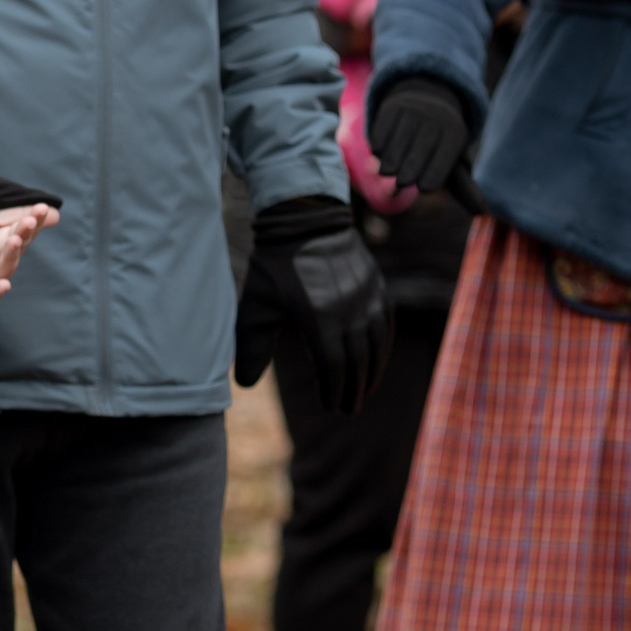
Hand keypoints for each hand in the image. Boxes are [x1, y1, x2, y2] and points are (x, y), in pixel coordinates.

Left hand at [0, 204, 59, 308]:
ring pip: (3, 269)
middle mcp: (0, 260)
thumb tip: (52, 211)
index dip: (34, 220)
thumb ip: (17, 216)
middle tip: (29, 220)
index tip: (40, 208)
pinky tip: (4, 286)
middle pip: (16, 248)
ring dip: (11, 256)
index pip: (24, 231)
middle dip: (24, 234)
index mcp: (6, 242)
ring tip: (15, 240)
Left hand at [235, 200, 392, 413]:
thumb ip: (251, 346)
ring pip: (377, 345)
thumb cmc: (275, 266)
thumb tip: (244, 384)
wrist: (305, 221)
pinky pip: (386, 324)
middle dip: (354, 388)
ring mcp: (368, 298)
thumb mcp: (255, 306)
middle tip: (348, 409)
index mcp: (320, 318)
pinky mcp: (378, 287)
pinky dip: (383, 346)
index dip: (334, 389)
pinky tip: (376, 358)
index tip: (330, 406)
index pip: (334, 366)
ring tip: (363, 391)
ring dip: (372, 372)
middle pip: (358, 360)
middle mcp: (350, 310)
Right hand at [368, 77, 469, 195]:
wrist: (424, 103)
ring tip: (386, 173)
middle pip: (422, 146)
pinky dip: (380, 140)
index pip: (445, 156)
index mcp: (455, 133)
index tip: (425, 189)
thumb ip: (463, 186)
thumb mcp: (453, 159)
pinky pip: (384, 125)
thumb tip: (479, 212)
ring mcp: (413, 109)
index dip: (436, 173)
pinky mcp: (393, 106)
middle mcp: (436, 118)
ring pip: (400, 137)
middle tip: (402, 183)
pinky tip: (378, 153)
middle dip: (411, 166)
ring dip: (392, 157)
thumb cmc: (438, 143)